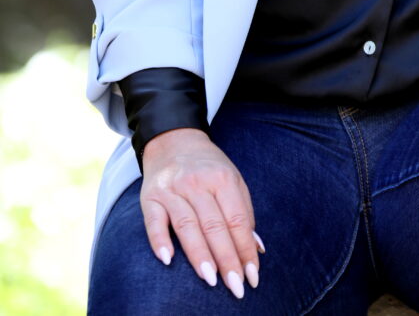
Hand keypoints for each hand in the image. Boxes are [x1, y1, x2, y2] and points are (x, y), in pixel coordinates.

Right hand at [140, 127, 265, 297]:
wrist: (174, 141)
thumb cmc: (208, 168)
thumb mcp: (232, 180)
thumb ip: (244, 213)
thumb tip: (257, 248)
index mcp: (222, 178)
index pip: (237, 220)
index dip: (245, 249)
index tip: (253, 276)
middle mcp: (197, 183)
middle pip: (214, 226)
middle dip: (227, 259)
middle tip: (236, 287)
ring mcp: (172, 190)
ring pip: (187, 226)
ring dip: (200, 255)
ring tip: (211, 280)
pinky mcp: (150, 197)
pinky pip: (154, 222)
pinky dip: (160, 240)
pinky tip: (168, 260)